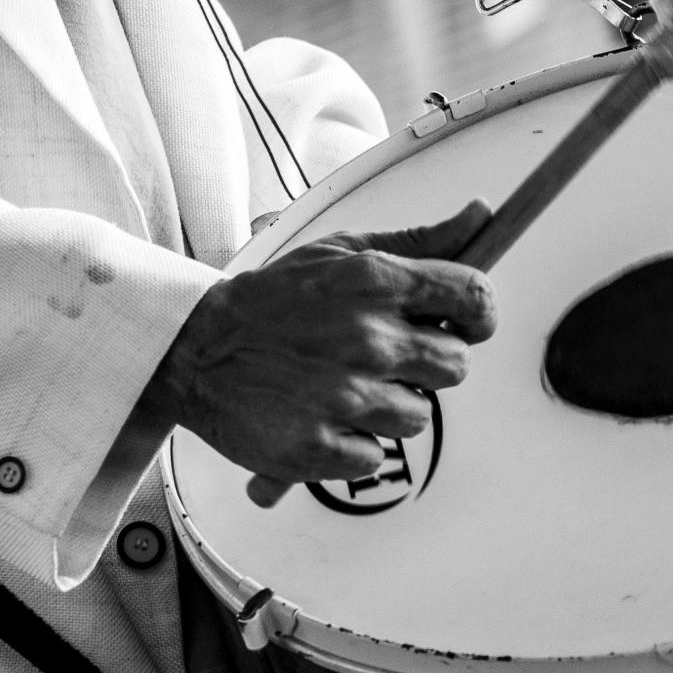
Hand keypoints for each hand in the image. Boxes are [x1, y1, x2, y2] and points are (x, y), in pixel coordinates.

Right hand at [142, 201, 494, 489]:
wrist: (191, 351)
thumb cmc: (271, 302)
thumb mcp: (339, 253)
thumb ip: (418, 241)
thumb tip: (481, 214)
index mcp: (374, 282)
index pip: (475, 298)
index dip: (478, 315)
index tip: (462, 323)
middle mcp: (366, 338)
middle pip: (457, 366)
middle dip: (429, 365)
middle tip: (385, 358)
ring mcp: (344, 397)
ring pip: (418, 416)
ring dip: (388, 408)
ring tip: (341, 386)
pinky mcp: (320, 448)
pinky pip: (375, 457)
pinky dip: (351, 444)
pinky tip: (320, 417)